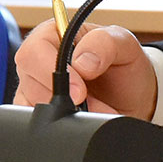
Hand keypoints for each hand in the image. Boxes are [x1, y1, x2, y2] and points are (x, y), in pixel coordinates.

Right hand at [12, 20, 158, 118]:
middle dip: (64, 100)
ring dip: (67, 115)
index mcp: (53, 34)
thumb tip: (80, 62)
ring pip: (33, 108)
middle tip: (92, 103)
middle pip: (30, 84)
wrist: (132, 97)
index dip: (51, 72)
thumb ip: (104, 43)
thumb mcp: (124, 44)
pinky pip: (37, 125)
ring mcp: (34, 88)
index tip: (79, 91)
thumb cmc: (123, 64)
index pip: (34, 51)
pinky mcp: (36, 112)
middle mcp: (38, 61)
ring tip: (92, 108)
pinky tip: (81, 119)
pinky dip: (62, 126)